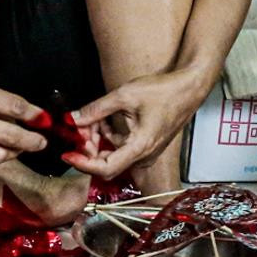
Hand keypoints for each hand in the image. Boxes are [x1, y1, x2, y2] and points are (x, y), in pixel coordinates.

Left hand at [65, 68, 205, 179]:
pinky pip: (121, 148)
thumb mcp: (125, 95)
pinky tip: (104, 120)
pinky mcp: (146, 147)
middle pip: (106, 164)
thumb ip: (96, 109)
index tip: (68, 153)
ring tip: (91, 119)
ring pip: (112, 155)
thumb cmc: (164, 91)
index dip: (83, 164)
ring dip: (97, 140)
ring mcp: (146, 153)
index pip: (106, 168)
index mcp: (141, 147)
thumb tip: (73, 119)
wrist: (189, 89)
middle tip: (77, 128)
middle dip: (88, 148)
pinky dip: (108, 137)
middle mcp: (144, 156)